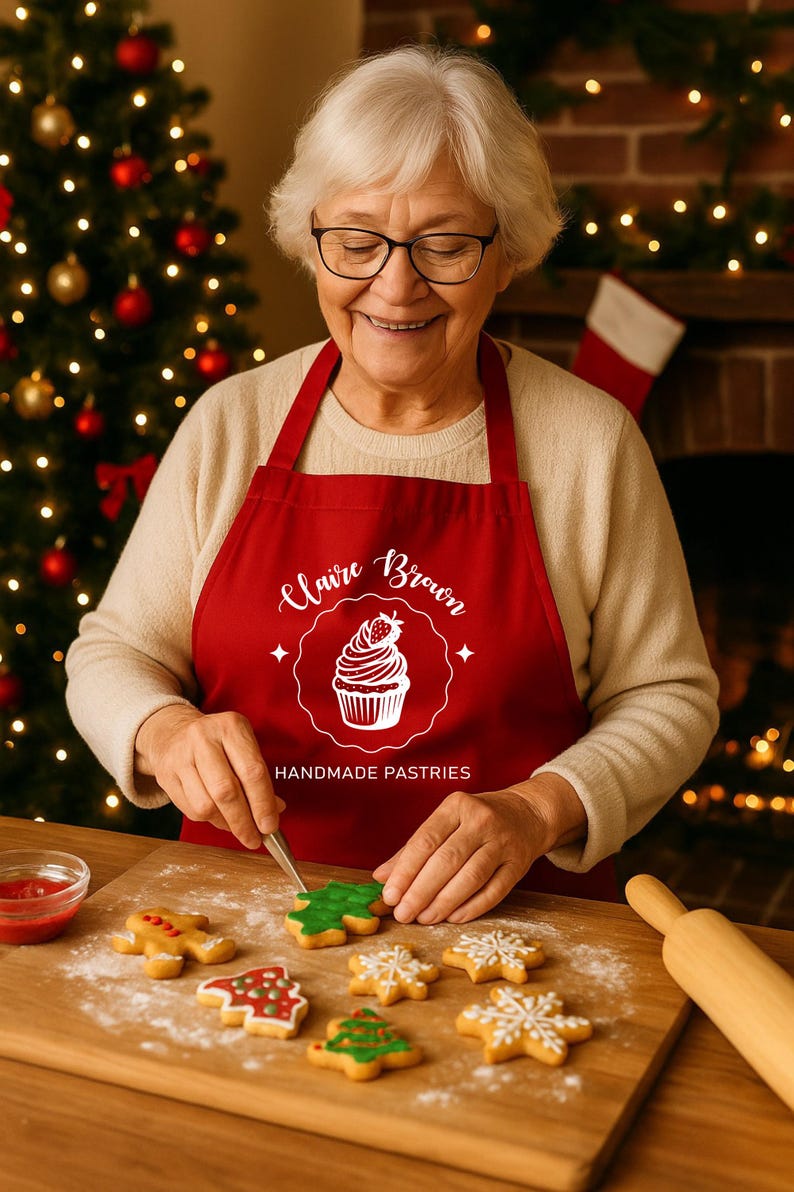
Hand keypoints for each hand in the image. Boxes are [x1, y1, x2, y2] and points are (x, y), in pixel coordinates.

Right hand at [134, 705, 283, 849]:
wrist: (172, 733)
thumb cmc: (217, 742)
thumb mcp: (242, 746)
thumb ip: (259, 776)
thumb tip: (275, 810)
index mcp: (230, 727)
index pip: (252, 772)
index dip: (263, 804)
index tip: (270, 826)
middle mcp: (203, 738)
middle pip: (226, 791)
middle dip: (244, 821)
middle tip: (254, 838)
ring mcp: (181, 757)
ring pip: (206, 805)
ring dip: (226, 824)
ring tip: (237, 827)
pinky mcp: (165, 775)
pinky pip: (192, 810)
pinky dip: (210, 820)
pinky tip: (220, 817)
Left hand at [373, 775, 585, 924]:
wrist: (528, 814)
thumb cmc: (476, 821)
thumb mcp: (445, 823)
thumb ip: (412, 850)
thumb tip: (380, 877)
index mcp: (456, 806)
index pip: (425, 840)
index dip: (405, 871)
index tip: (390, 895)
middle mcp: (481, 820)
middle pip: (446, 860)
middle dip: (421, 891)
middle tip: (403, 914)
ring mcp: (503, 842)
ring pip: (470, 877)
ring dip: (444, 902)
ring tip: (424, 919)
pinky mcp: (519, 864)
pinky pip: (494, 891)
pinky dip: (472, 907)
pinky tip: (453, 918)